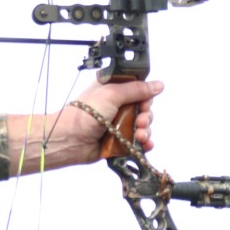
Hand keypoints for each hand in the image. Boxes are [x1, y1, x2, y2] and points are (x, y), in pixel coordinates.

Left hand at [8, 79, 162, 173]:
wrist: (71, 139)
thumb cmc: (85, 114)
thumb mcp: (112, 94)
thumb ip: (136, 89)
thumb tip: (158, 85)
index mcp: (114, 89)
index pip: (139, 88)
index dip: (145, 96)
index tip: (144, 103)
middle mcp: (117, 105)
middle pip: (144, 108)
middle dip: (146, 116)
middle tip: (140, 122)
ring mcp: (119, 123)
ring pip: (143, 125)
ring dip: (145, 130)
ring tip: (140, 135)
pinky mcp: (120, 139)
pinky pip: (138, 141)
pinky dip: (144, 143)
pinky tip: (145, 144)